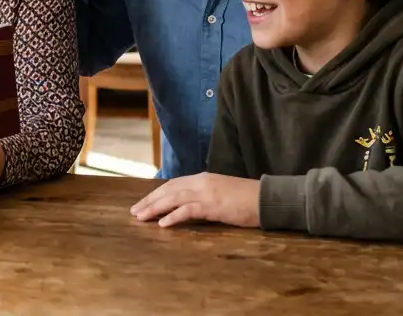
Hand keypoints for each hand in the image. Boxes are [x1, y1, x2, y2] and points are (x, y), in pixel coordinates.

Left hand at [130, 173, 260, 228]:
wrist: (268, 198)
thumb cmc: (247, 198)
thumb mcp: (221, 192)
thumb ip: (204, 194)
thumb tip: (187, 205)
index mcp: (203, 178)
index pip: (173, 184)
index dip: (156, 194)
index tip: (142, 203)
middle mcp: (201, 182)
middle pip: (168, 190)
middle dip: (149, 200)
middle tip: (134, 212)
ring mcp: (207, 193)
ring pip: (173, 198)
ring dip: (155, 208)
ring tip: (141, 217)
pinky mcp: (214, 206)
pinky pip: (188, 210)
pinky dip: (173, 216)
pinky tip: (162, 224)